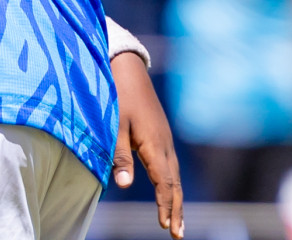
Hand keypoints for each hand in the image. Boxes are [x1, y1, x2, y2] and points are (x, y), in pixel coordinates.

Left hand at [112, 52, 184, 238]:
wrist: (127, 68)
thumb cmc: (117, 96)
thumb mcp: (113, 126)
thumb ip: (119, 156)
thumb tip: (125, 186)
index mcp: (154, 144)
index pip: (164, 182)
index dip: (165, 205)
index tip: (166, 227)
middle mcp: (164, 144)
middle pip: (174, 183)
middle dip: (177, 209)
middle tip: (178, 235)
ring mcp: (164, 139)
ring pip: (174, 175)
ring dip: (176, 199)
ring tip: (177, 222)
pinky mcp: (160, 135)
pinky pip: (170, 166)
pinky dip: (172, 184)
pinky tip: (169, 192)